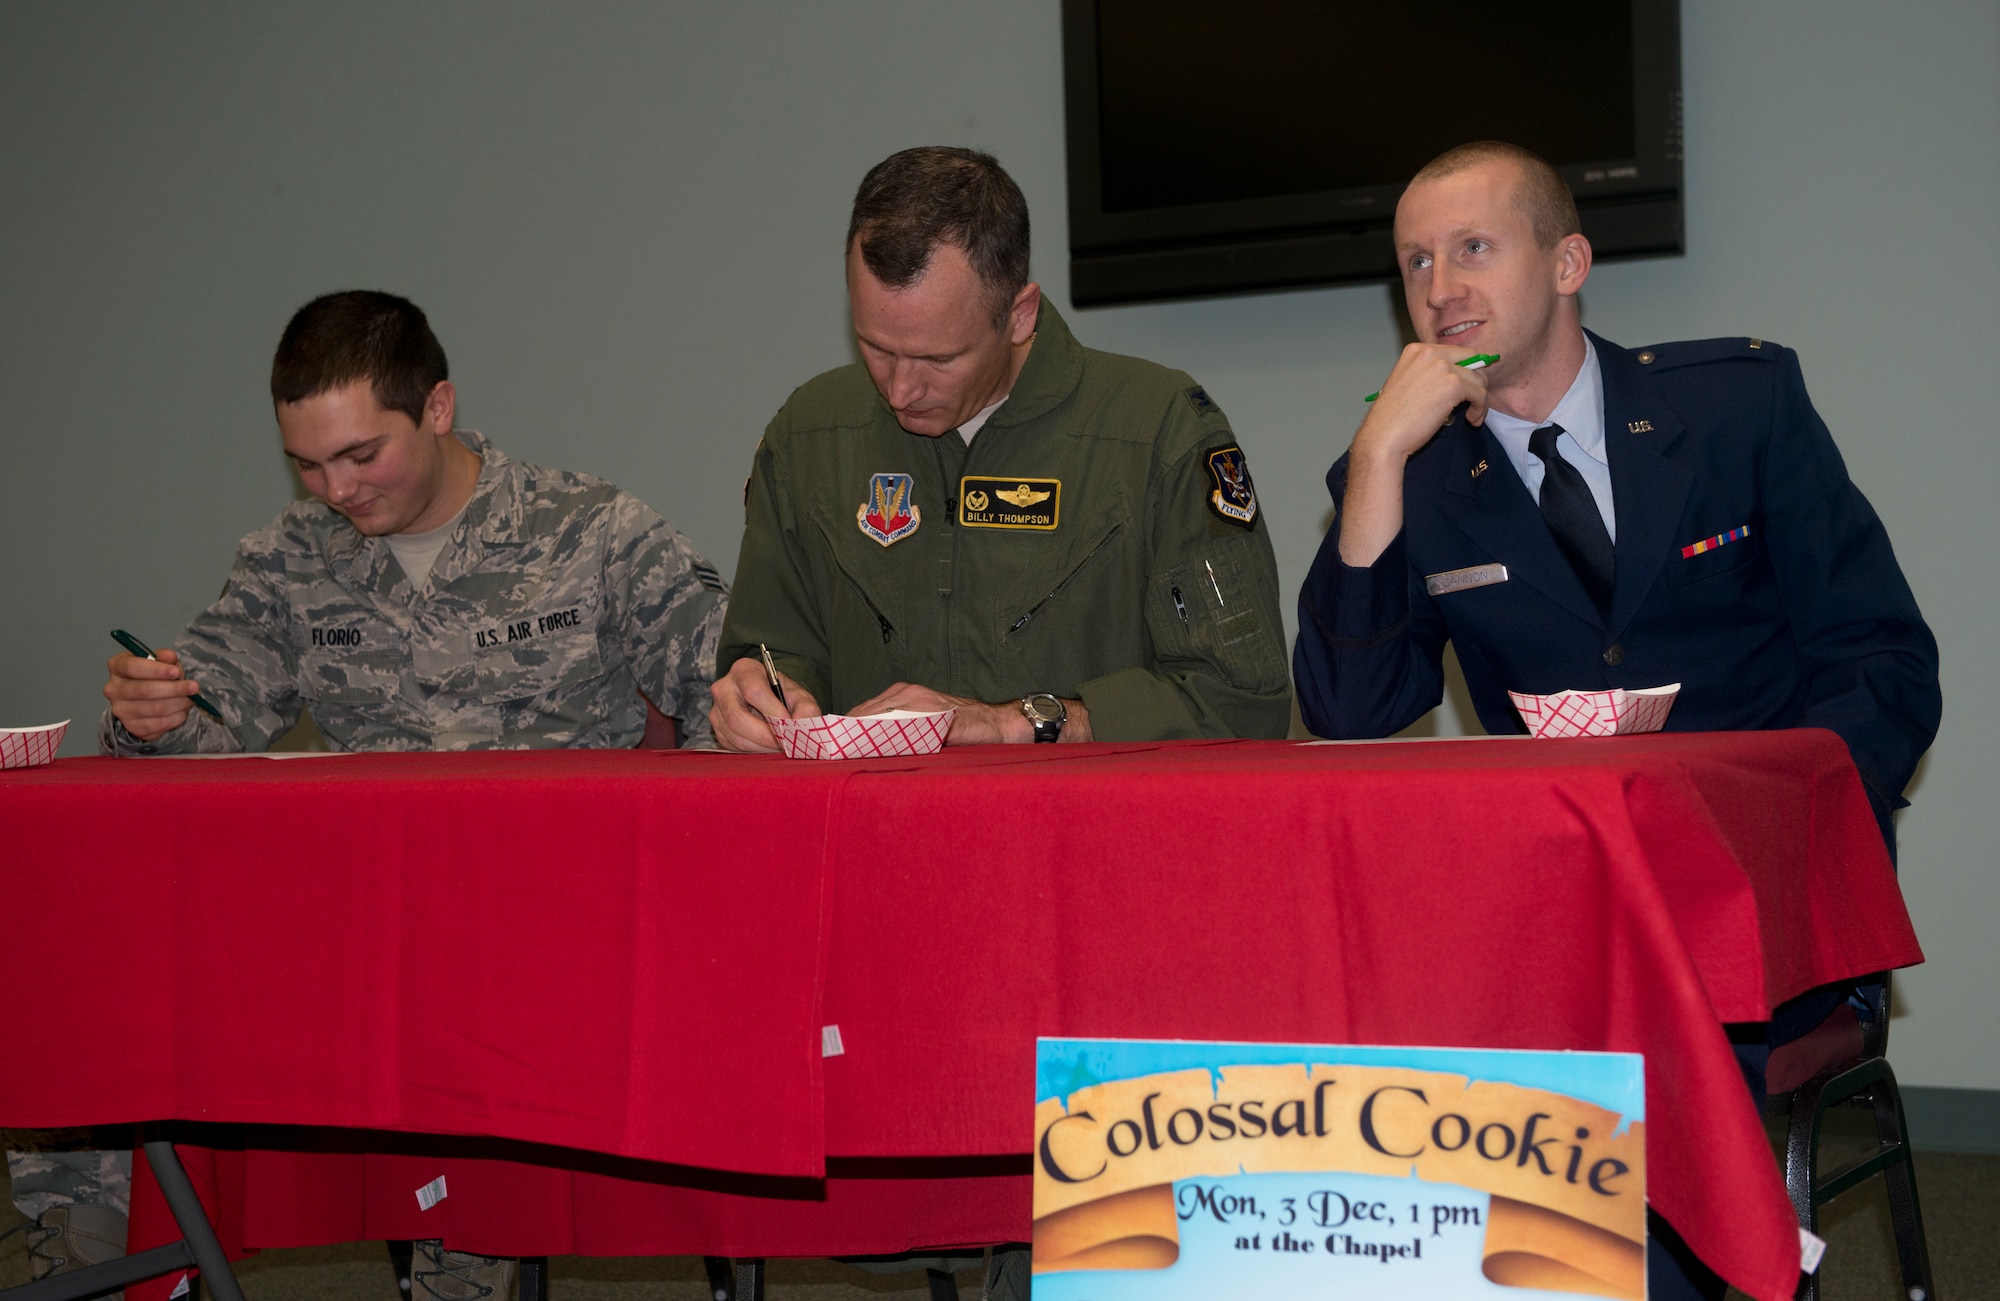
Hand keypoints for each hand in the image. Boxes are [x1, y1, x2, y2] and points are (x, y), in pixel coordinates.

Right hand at [104, 649, 200, 741]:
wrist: (144, 701)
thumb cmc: (153, 676)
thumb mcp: (160, 662)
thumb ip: (165, 658)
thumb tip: (169, 656)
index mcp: (117, 666)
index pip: (132, 667)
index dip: (156, 670)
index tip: (176, 672)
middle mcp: (114, 688)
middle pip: (144, 690)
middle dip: (174, 689)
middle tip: (194, 687)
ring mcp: (120, 709)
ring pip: (155, 708)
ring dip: (179, 703)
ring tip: (191, 699)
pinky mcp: (132, 726)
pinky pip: (159, 724)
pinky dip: (176, 717)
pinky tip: (183, 710)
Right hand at [710, 655, 820, 751]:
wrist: (768, 701)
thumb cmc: (782, 696)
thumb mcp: (799, 696)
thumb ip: (806, 709)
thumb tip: (799, 725)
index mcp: (744, 670)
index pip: (754, 691)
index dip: (772, 711)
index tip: (787, 723)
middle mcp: (724, 688)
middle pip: (738, 718)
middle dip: (765, 736)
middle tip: (785, 743)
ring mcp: (716, 710)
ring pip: (736, 736)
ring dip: (762, 746)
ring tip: (780, 745)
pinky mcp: (717, 730)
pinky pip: (734, 746)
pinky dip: (754, 750)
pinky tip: (767, 745)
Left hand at [846, 683, 1092, 744]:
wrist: (1000, 725)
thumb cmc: (963, 729)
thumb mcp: (926, 728)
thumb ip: (900, 734)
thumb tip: (867, 754)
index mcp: (901, 694)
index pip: (862, 711)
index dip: (844, 729)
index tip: (826, 746)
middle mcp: (906, 693)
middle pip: (864, 713)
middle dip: (844, 734)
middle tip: (825, 753)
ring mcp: (919, 701)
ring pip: (878, 718)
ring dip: (858, 737)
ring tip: (838, 754)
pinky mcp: (933, 714)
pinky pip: (902, 727)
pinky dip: (883, 738)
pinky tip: (869, 751)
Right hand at [1338, 344, 1490, 566]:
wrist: (1380, 452)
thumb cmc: (1392, 436)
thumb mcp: (1411, 401)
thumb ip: (1431, 386)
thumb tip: (1465, 379)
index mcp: (1413, 352)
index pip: (1456, 355)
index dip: (1467, 377)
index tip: (1467, 399)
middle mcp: (1424, 351)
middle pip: (1472, 361)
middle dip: (1475, 387)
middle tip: (1470, 412)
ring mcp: (1436, 365)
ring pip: (1479, 376)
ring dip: (1478, 399)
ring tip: (1467, 420)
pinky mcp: (1448, 382)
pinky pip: (1479, 390)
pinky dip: (1478, 408)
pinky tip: (1466, 423)